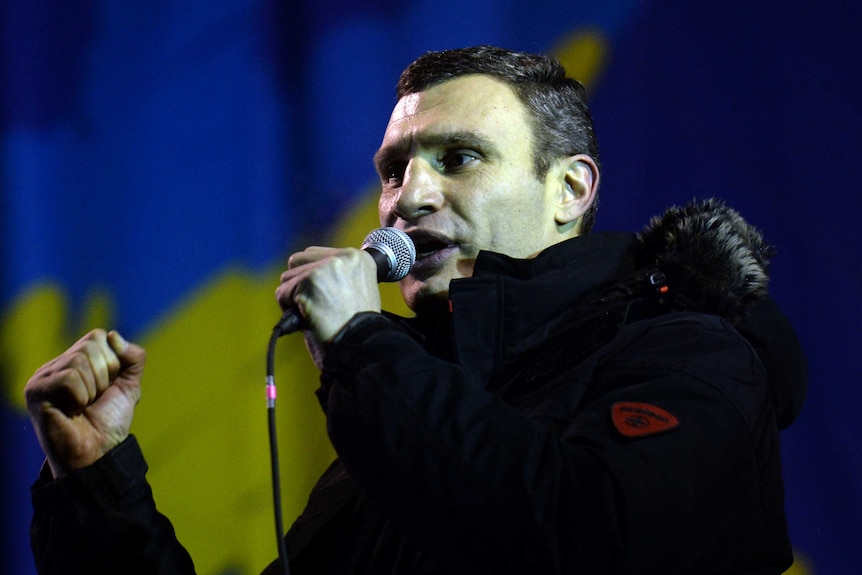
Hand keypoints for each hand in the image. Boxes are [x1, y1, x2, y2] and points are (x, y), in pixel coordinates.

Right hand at [24, 329, 145, 477]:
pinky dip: (80, 396)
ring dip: (93, 388)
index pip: (99, 336)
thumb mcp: (129, 385)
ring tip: (82, 406)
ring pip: (79, 359)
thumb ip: (132, 357)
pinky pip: (69, 377)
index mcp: (75, 360)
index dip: (114, 362)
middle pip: (90, 345)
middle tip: (95, 399)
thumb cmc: (109, 422)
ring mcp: (42, 377)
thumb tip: (114, 335)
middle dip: (105, 375)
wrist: (98, 453)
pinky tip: (72, 411)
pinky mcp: (35, 391)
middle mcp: (56, 365)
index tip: (108, 387)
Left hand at [276, 246, 381, 344]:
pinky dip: (288, 310)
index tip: (319, 296)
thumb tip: (311, 272)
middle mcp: (343, 258)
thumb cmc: (358, 327)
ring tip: (314, 315)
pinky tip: (307, 319)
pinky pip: (282, 293)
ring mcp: (325, 268)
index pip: (315, 254)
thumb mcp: (359, 290)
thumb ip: (339, 275)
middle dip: (299, 284)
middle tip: (315, 306)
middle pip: (298, 261)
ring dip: (294, 298)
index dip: (311, 277)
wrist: (361, 344)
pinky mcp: (310, 282)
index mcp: (358, 258)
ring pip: (287, 278)